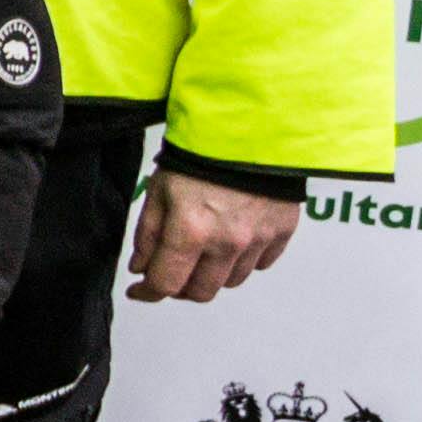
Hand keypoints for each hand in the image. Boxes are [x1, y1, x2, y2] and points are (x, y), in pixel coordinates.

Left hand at [131, 167, 300, 305]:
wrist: (251, 130)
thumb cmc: (202, 154)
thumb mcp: (159, 189)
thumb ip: (147, 234)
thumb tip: (141, 268)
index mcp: (191, 230)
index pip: (166, 284)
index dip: (147, 291)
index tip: (140, 290)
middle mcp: (228, 242)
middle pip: (201, 292)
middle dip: (180, 287)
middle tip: (172, 271)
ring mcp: (258, 240)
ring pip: (231, 282)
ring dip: (212, 275)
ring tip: (202, 252)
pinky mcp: (282, 232)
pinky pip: (260, 264)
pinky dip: (243, 261)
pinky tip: (231, 242)